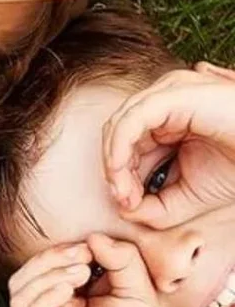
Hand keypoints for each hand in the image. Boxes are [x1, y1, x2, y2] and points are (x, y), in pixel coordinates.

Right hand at [10, 235, 189, 306]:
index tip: (87, 246)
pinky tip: (67, 290)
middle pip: (23, 279)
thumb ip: (120, 259)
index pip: (41, 271)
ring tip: (79, 272)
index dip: (58, 253)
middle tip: (81, 256)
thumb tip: (93, 236)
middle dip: (49, 260)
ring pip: (19, 295)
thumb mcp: (136, 290)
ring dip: (47, 275)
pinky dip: (43, 297)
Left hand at [103, 63, 234, 224]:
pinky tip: (122, 172)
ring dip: (115, 164)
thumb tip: (125, 211)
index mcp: (165, 121)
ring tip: (126, 194)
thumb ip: (156, 206)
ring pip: (119, 126)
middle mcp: (162, 103)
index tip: (127, 205)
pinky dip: (120, 149)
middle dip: (115, 173)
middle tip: (125, 202)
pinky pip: (131, 120)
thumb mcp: (191, 195)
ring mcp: (167, 95)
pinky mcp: (173, 95)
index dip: (119, 177)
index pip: (125, 146)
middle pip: (117, 136)